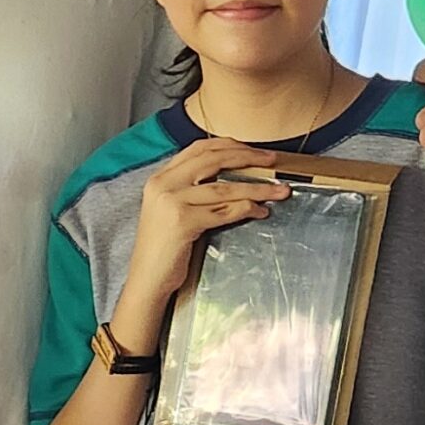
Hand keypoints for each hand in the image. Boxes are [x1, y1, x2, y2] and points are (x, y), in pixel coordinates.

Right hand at [120, 138, 287, 314]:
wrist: (146, 278)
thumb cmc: (163, 247)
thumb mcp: (171, 209)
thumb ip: (191, 190)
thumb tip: (231, 179)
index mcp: (160, 177)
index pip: (199, 149)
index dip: (229, 146)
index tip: (254, 150)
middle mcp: (163, 184)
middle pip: (213, 160)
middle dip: (248, 158)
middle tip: (272, 160)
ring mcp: (171, 202)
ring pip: (224, 188)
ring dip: (257, 189)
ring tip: (278, 191)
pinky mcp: (182, 222)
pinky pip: (223, 211)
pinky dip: (246, 209)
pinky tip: (260, 211)